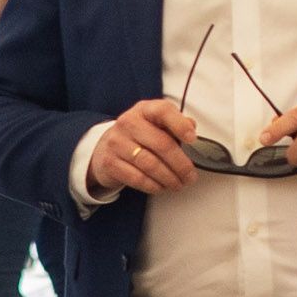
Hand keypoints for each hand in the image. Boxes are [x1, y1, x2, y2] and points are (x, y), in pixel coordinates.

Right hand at [84, 98, 203, 197]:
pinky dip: (153, 185)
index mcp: (144, 110)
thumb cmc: (138, 137)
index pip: (163, 111)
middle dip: (180, 164)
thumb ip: (174, 125)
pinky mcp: (110, 163)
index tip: (192, 139)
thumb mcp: (155, 125)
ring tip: (179, 184)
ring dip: (169, 178)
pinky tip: (161, 187)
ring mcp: (117, 142)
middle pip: (161, 144)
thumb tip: (191, 126)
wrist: (104, 149)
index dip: (180, 125)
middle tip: (190, 176)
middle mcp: (128, 123)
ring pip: (150, 164)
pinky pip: (137, 178)